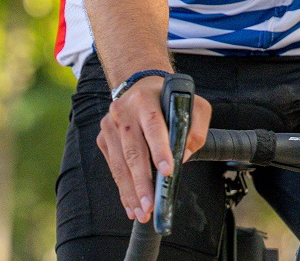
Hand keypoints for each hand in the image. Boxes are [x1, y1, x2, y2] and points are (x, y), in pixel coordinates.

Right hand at [96, 75, 212, 222]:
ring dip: (131, 191)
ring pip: (120, 164)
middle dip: (142, 182)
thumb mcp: (193, 105)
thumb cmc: (169, 100)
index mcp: (147, 99)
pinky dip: (123, 188)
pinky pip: (113, 168)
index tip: (167, 171)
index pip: (154, 125)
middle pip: (133, 151)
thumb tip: (183, 156)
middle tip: (150, 205)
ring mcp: (110, 125)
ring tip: (141, 212)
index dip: (160, 149)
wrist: (140, 87)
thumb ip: (195, 129)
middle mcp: (124, 111)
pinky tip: (130, 204)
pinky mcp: (103, 137)